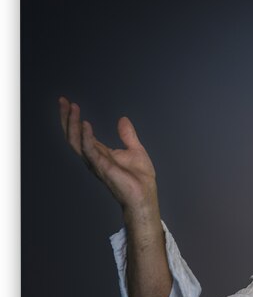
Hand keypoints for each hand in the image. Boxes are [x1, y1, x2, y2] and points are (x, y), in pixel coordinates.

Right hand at [58, 96, 158, 212]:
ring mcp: (96, 163)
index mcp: (99, 153)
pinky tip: (85, 124)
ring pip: (76, 142)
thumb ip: (127, 135)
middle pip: (73, 136)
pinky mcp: (103, 167)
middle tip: (63, 101)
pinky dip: (86, 137)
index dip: (73, 118)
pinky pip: (90, 151)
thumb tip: (123, 119)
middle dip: (67, 118)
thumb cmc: (139, 178)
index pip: (81, 133)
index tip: (68, 102)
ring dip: (73, 124)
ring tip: (72, 108)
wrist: (145, 195)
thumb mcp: (135, 149)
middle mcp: (93, 158)